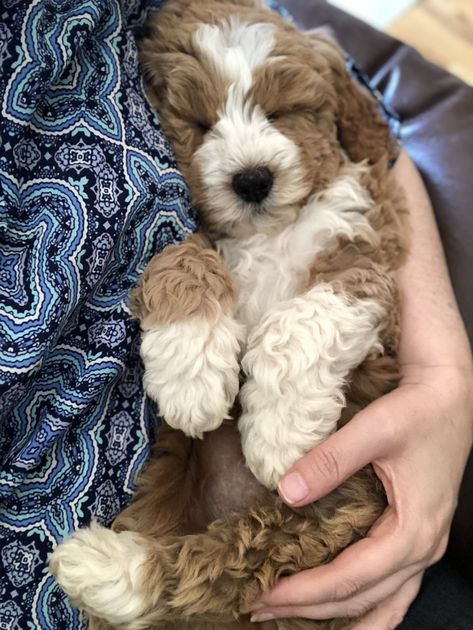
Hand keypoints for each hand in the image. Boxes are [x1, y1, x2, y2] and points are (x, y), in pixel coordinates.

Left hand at [250, 363, 472, 627]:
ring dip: (339, 618)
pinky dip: (364, 606)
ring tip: (294, 620)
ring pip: (383, 605)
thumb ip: (329, 461)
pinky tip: (340, 610)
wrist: (450, 397)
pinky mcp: (418, 536)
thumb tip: (285, 492)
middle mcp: (422, 549)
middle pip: (362, 599)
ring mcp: (424, 547)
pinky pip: (393, 589)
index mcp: (413, 531)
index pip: (350, 578)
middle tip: (260, 608)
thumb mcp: (372, 430)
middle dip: (310, 610)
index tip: (265, 595)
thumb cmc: (418, 412)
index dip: (305, 591)